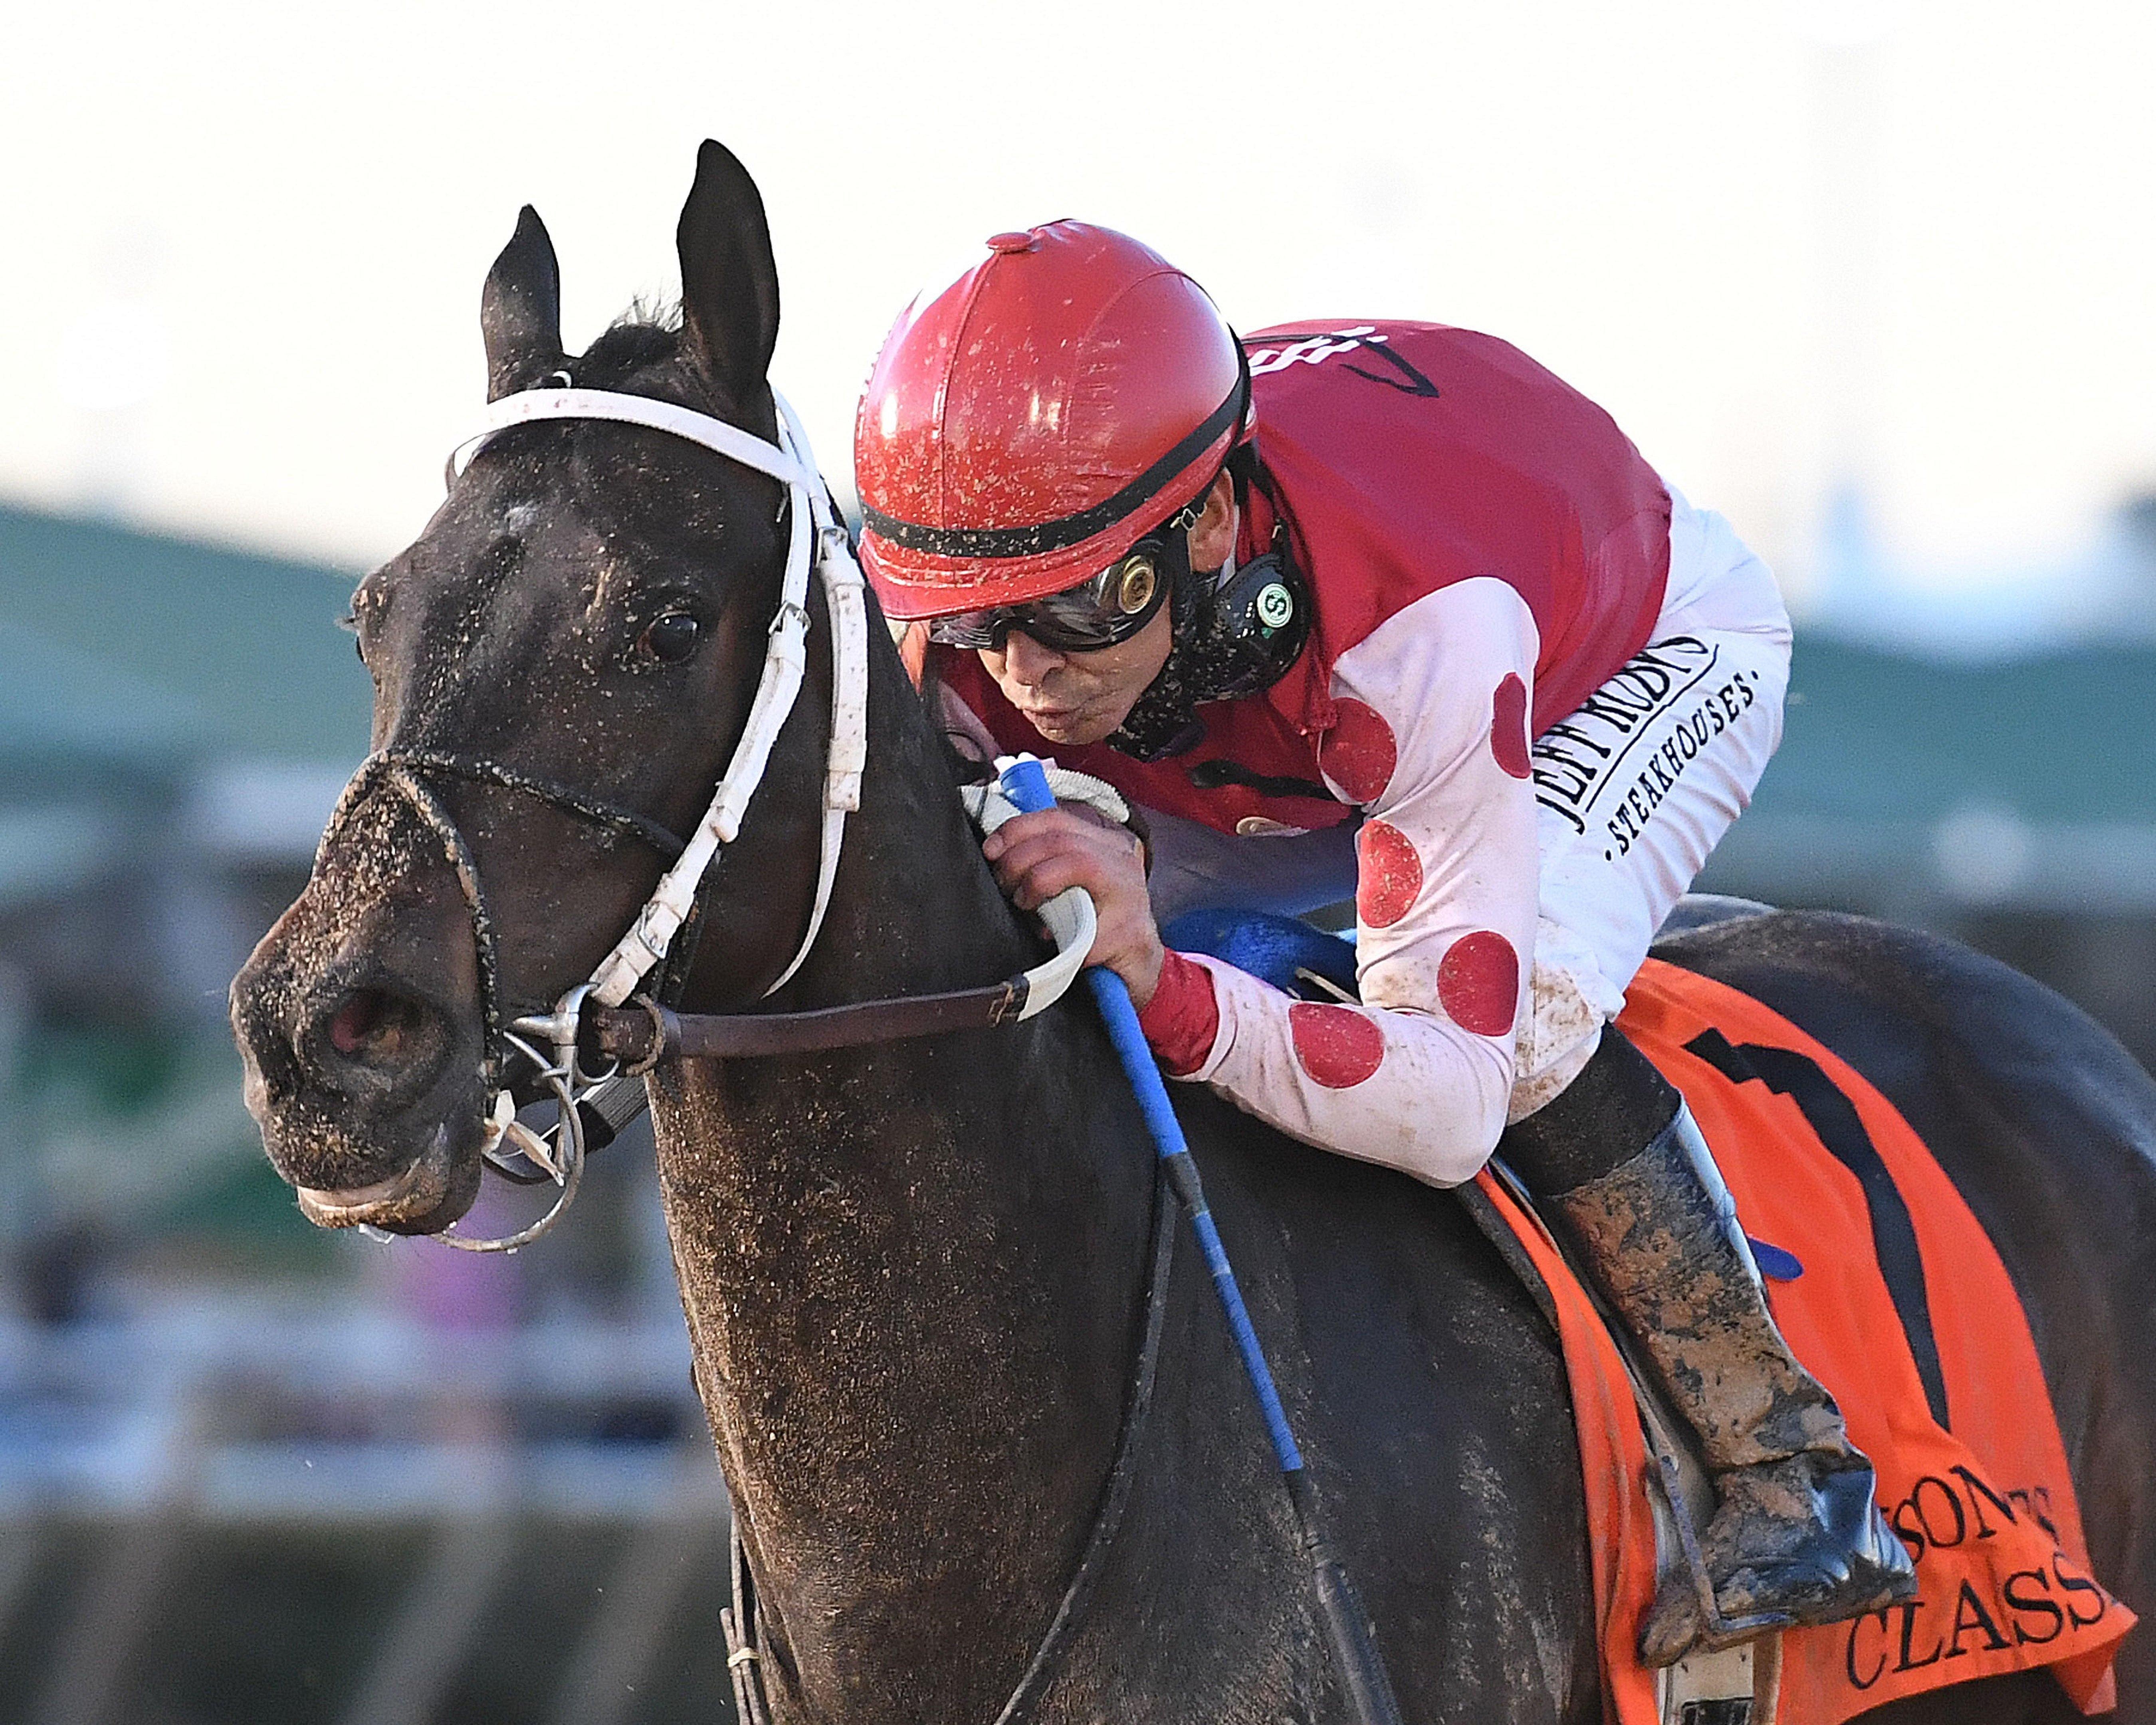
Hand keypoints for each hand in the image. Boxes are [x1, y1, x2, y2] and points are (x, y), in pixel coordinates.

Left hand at [981, 807, 1164, 1007]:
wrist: (1139, 965)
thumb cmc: (1099, 923)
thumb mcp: (1075, 884)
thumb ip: (1049, 863)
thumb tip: (1000, 857)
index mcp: (1106, 844)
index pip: (1057, 820)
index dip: (1017, 830)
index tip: (991, 850)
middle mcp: (1122, 860)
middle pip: (1062, 840)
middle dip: (1020, 859)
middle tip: (1006, 885)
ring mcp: (1131, 894)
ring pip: (1079, 864)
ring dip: (1038, 883)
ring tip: (1026, 905)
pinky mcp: (1131, 931)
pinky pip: (1086, 928)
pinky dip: (1060, 935)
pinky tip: (1051, 940)